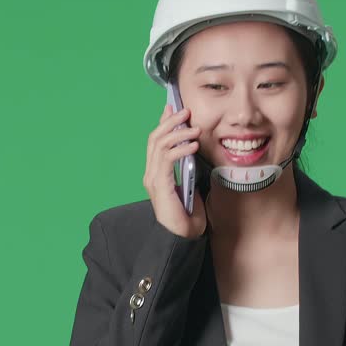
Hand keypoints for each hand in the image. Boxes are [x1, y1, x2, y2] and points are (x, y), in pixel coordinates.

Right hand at [144, 104, 207, 239]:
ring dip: (178, 133)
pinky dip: (180, 149)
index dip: (163, 123)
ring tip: (194, 128)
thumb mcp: (191, 183)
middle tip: (185, 112)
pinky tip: (192, 145)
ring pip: (159, 146)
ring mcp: (153, 180)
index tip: (173, 108)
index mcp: (156, 173)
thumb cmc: (188, 214)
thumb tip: (194, 148)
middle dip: (170, 122)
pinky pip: (167, 160)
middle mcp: (150, 174)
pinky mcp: (160, 186)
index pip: (155, 142)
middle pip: (155, 139)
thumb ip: (188, 166)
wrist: (183, 237)